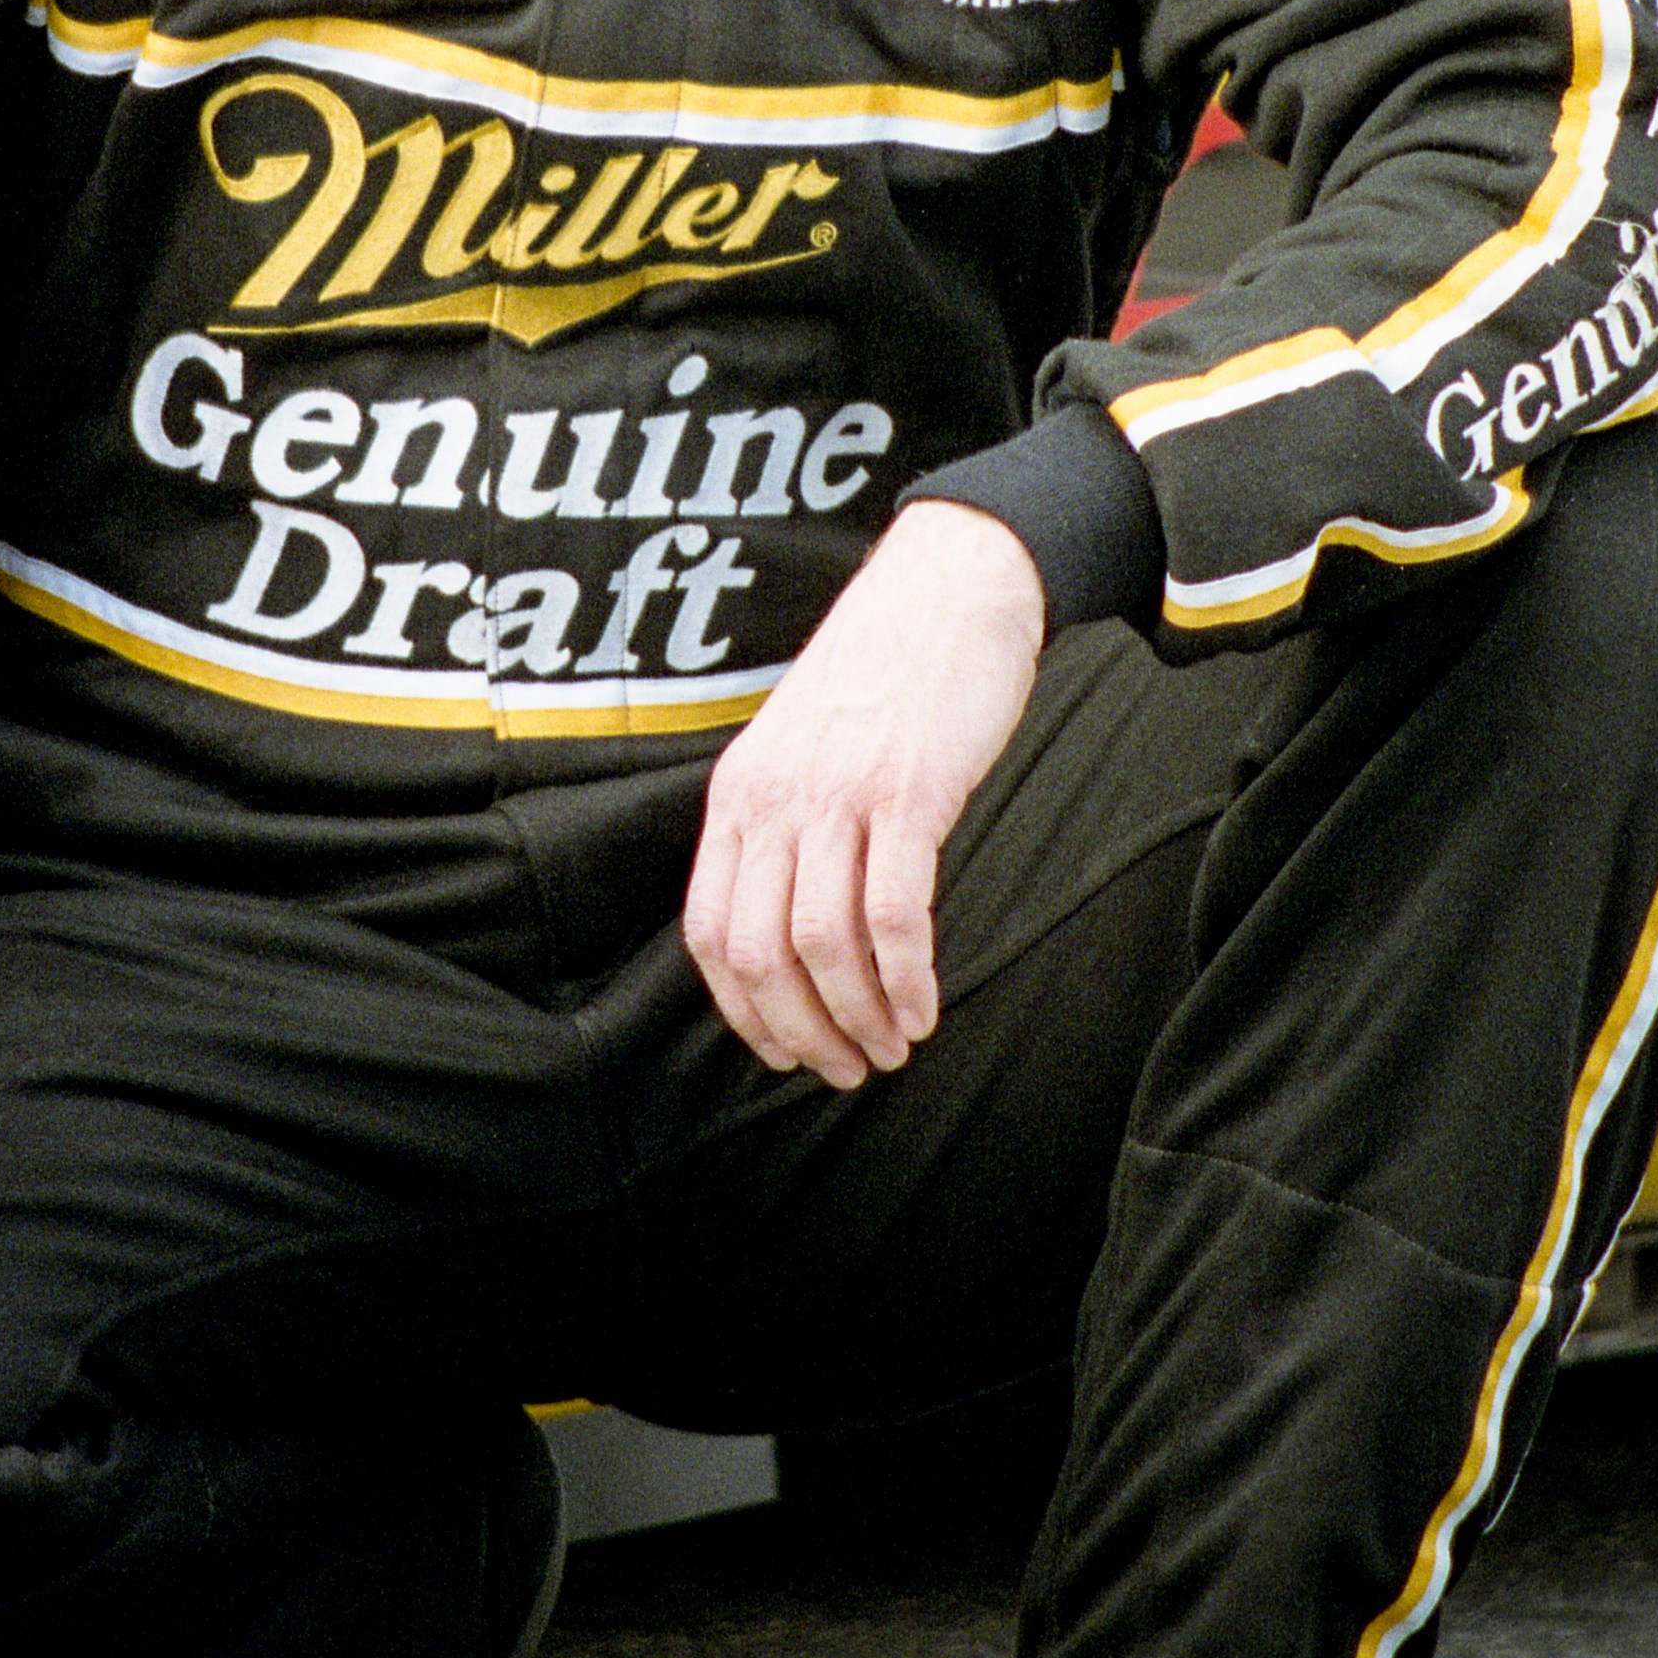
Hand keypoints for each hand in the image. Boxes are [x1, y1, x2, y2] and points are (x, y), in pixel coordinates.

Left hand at [682, 500, 1044, 1090]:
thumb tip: (790, 929)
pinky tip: (926, 1007)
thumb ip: (783, 823)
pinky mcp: (907, 792)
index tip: (785, 1052)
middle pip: (760, 954)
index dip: (743, 1013)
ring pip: (824, 944)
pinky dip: (907, 978)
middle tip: (848, 1069)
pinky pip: (896, 913)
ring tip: (893, 1048)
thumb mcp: (799, 746)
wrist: (949, 588)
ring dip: (858, 1017)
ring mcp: (838, 794)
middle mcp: (774, 798)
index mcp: (739, 793)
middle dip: (802, 1033)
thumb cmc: (882, 675)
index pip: (709, 932)